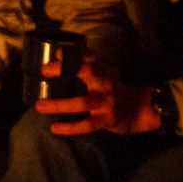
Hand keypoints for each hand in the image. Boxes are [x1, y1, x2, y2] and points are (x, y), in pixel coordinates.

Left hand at [36, 54, 155, 136]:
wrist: (143, 109)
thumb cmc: (116, 91)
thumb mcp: (105, 74)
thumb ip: (85, 65)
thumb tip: (58, 53)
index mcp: (105, 71)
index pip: (90, 57)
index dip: (73, 54)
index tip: (56, 54)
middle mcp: (106, 84)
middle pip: (87, 72)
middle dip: (65, 70)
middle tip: (44, 71)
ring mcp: (107, 102)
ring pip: (82, 102)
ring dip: (59, 104)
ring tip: (40, 106)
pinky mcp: (107, 120)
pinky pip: (87, 125)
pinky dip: (70, 127)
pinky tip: (55, 128)